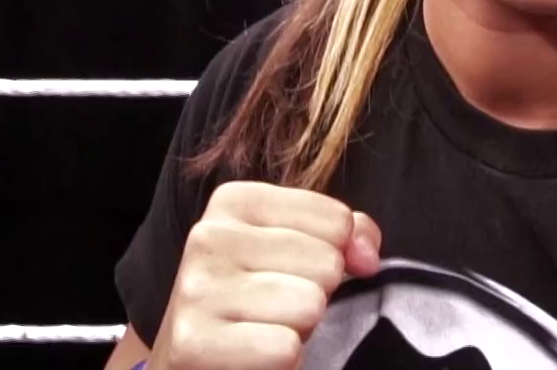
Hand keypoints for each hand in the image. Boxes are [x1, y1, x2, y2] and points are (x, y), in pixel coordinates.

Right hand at [152, 180, 383, 369]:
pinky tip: (254, 356)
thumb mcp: (291, 251)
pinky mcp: (195, 342)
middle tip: (275, 309)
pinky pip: (286, 348)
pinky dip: (282, 362)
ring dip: (298, 330)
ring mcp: (198, 289)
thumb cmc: (250, 303)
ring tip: (263, 330)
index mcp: (233, 202)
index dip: (336, 256)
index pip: (335, 220)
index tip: (298, 274)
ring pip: (310, 305)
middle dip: (313, 295)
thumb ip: (340, 234)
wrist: (190, 360)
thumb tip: (366, 256)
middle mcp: (208, 237)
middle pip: (326, 263)